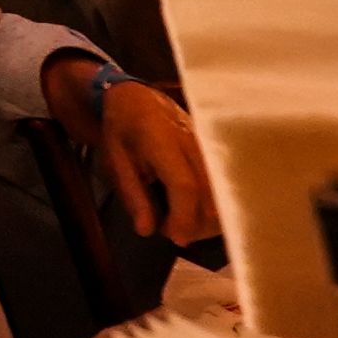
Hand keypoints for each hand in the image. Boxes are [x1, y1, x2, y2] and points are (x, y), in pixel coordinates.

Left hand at [75, 70, 216, 243]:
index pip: (184, 184)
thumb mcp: (114, 161)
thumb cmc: (122, 130)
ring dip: (206, 219)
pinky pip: (223, 186)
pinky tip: (194, 212)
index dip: (184, 216)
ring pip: (222, 193)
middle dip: (195, 224)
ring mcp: (209, 146)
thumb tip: (147, 231)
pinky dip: (213, 206)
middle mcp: (194, 142)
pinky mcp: (216, 153)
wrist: (137, 98)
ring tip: (179, 221)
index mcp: (162, 140)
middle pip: (210, 194)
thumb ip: (132, 195)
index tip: (176, 239)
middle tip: (170, 231)